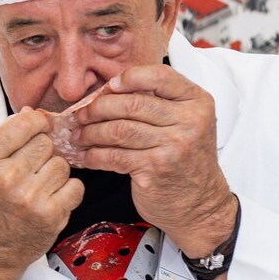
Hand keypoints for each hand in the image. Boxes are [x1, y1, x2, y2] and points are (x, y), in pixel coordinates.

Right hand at [0, 108, 84, 279]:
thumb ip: (2, 142)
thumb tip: (33, 114)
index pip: (23, 125)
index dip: (36, 123)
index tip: (38, 128)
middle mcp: (7, 177)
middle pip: (45, 143)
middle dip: (41, 153)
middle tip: (29, 169)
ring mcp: (30, 197)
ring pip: (61, 164)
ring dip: (53, 173)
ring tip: (36, 188)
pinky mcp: (51, 215)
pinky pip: (75, 186)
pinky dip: (66, 192)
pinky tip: (50, 200)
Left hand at [72, 65, 235, 256]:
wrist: (200, 204)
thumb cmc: (185, 159)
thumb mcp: (186, 123)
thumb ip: (160, 102)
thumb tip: (110, 89)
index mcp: (197, 102)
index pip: (160, 75)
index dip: (129, 77)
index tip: (109, 86)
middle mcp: (189, 121)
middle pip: (131, 103)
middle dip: (98, 108)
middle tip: (81, 115)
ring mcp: (173, 145)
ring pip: (118, 129)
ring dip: (91, 132)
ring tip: (78, 136)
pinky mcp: (155, 169)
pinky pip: (114, 156)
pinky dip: (94, 155)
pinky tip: (87, 156)